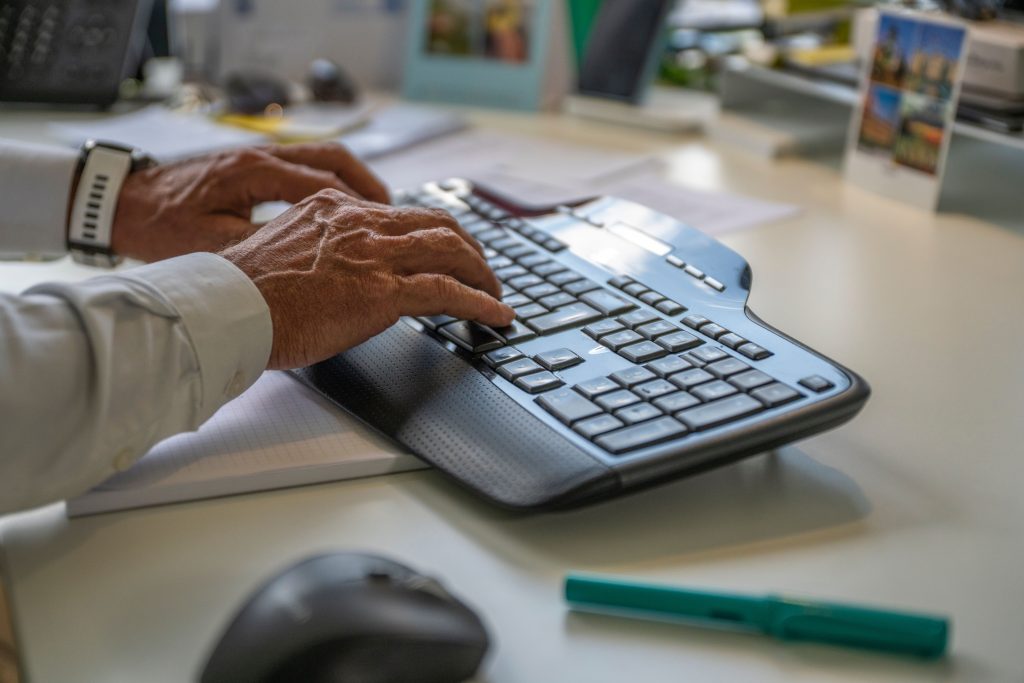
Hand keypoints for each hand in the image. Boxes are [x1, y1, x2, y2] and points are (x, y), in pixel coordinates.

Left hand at [110, 142, 388, 261]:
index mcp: (254, 172)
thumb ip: (261, 253)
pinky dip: (333, 186)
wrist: (122, 203)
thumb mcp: (211, 249)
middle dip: (371, 189)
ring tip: (378, 215)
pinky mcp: (254, 167)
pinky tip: (341, 212)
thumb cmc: (159, 226)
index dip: (362, 208)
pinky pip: (307, 169)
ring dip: (355, 184)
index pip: (325, 184)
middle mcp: (262, 156)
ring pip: (324, 160)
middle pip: (335, 161)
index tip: (386, 231)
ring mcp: (259, 157)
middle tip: (396, 220)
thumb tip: (306, 271)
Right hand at [221, 189, 515, 368]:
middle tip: (483, 271)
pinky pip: (447, 292)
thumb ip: (318, 251)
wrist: (226, 309)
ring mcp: (374, 256)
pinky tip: (497, 314)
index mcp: (335, 209)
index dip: (434, 233)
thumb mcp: (284, 252)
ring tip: (497, 294)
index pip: (401, 214)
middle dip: (469, 249)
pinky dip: (480, 302)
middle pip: (437, 225)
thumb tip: (336, 274)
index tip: (448, 251)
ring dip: (482, 273)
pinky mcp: (381, 292)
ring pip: (451, 251)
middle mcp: (360, 224)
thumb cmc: (242, 293)